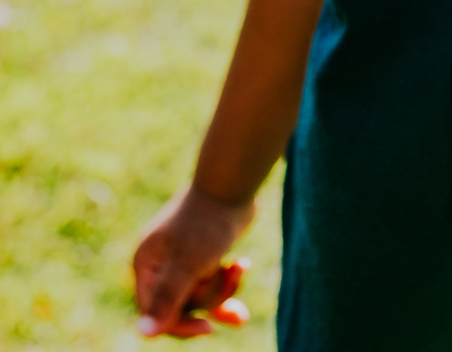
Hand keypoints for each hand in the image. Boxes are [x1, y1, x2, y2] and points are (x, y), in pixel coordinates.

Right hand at [133, 184, 254, 337]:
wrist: (234, 183)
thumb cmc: (209, 222)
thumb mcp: (188, 265)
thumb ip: (167, 299)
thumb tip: (143, 334)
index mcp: (146, 264)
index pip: (155, 314)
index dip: (181, 325)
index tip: (209, 327)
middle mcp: (159, 263)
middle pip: (182, 306)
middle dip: (210, 297)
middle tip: (229, 274)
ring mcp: (182, 260)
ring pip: (201, 297)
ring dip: (224, 288)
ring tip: (240, 266)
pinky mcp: (203, 256)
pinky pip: (212, 284)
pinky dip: (229, 281)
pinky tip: (243, 265)